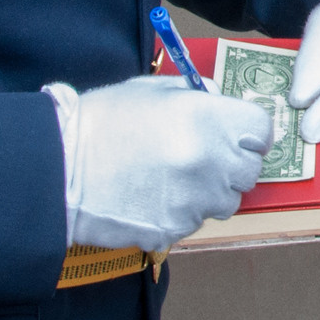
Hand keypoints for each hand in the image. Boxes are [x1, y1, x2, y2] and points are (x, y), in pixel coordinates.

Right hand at [56, 76, 272, 250]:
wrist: (58, 168)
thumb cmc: (100, 123)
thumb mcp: (152, 90)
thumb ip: (197, 95)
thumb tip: (222, 104)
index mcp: (207, 120)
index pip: (261, 130)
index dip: (250, 132)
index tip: (238, 135)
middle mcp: (208, 161)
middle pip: (250, 170)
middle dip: (232, 164)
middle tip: (202, 158)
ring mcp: (193, 200)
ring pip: (226, 201)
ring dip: (209, 192)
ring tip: (171, 178)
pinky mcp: (175, 229)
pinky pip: (195, 222)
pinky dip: (181, 212)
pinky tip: (152, 196)